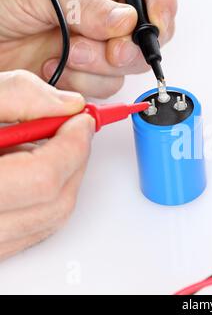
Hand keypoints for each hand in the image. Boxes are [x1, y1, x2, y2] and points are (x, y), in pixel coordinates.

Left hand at [0, 0, 176, 97]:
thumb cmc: (1, 7)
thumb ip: (86, 6)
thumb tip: (125, 21)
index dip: (161, 9)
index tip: (156, 24)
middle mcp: (104, 19)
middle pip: (145, 38)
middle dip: (129, 49)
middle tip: (111, 51)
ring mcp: (96, 47)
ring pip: (126, 67)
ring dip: (98, 66)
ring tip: (67, 54)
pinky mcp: (86, 73)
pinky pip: (104, 86)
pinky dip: (82, 83)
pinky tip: (57, 68)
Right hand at [0, 70, 94, 260]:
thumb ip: (13, 95)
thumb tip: (67, 105)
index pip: (42, 178)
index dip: (73, 145)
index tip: (82, 120)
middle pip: (54, 203)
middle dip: (74, 161)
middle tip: (73, 130)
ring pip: (47, 221)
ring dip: (61, 179)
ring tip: (42, 146)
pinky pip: (30, 231)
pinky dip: (43, 199)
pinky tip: (25, 169)